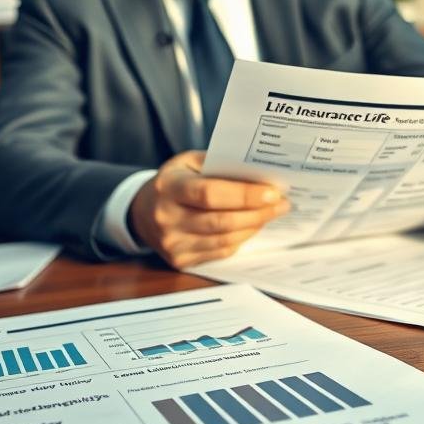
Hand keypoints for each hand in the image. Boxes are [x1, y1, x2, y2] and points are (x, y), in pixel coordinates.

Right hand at [129, 150, 289, 269]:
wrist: (142, 212)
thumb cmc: (174, 182)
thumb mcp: (188, 163)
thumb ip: (219, 165)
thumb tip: (259, 174)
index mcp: (169, 187)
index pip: (210, 193)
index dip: (244, 194)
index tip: (273, 192)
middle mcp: (166, 218)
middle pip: (221, 221)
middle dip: (257, 213)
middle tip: (281, 204)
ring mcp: (172, 243)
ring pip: (224, 240)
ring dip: (253, 227)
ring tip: (271, 214)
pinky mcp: (179, 260)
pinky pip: (219, 253)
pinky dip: (240, 240)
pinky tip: (251, 227)